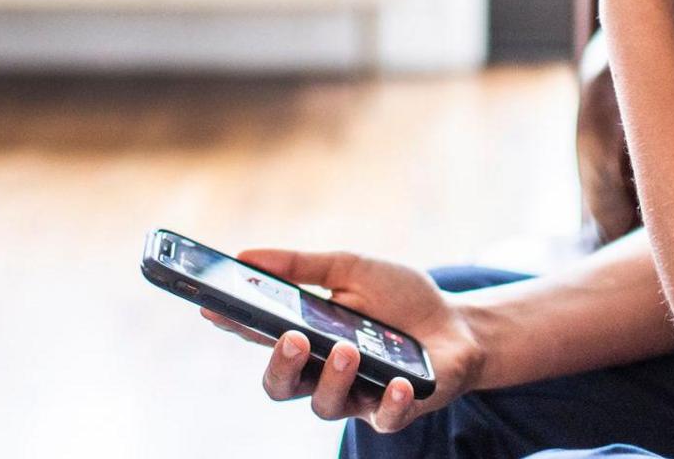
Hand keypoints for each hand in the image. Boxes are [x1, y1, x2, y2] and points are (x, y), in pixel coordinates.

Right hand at [200, 248, 485, 433]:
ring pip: (324, 404)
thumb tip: (246, 255)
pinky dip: (390, 402)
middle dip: (280, 364)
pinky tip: (398, 382)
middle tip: (292, 337)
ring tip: (348, 350)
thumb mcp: (351, 269)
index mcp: (307, 337)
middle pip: (280, 384)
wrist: (459, 325)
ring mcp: (357, 395)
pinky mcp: (395, 410)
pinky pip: (384, 418)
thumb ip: (302, 266)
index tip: (214, 308)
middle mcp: (323, 373)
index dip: (234, 325)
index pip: (260, 336)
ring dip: (334, 377)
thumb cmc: (400, 298)